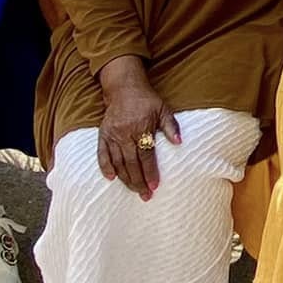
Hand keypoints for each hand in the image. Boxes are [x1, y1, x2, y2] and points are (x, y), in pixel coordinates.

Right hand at [95, 61, 179, 198]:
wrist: (124, 87)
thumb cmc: (147, 100)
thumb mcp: (163, 109)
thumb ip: (171, 127)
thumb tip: (180, 142)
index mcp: (141, 128)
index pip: (146, 155)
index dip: (150, 172)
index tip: (155, 186)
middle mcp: (125, 134)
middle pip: (131, 163)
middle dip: (139, 181)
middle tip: (146, 195)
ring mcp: (112, 135)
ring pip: (117, 162)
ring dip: (125, 179)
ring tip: (133, 190)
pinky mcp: (103, 134)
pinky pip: (102, 154)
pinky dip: (105, 167)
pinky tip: (111, 178)